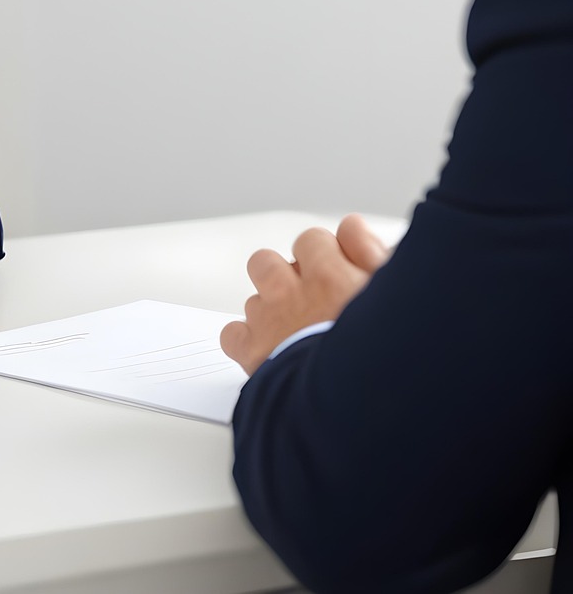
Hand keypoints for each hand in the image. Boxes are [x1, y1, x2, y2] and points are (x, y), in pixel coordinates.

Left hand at [220, 215, 388, 375]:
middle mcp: (291, 293)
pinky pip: (232, 333)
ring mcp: (267, 321)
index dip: (324, 257)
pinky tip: (270, 351)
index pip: (312, 240)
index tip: (335, 274)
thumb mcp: (395, 294)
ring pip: (254, 299)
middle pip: (268, 262)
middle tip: (311, 303)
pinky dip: (246, 340)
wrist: (357, 401)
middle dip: (285, 276)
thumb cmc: (386, 353)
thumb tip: (351, 226)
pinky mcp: (250, 352)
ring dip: (270, 310)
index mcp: (329, 276)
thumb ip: (369, 252)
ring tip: (297, 334)